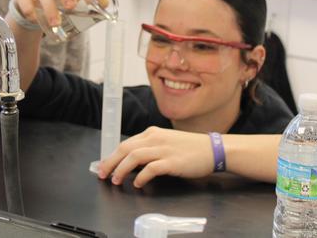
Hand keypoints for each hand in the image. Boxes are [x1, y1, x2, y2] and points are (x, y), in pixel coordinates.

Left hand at [97, 127, 213, 187]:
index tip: (104, 165)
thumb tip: (130, 162)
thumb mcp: (166, 143)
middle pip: (125, 148)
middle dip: (111, 162)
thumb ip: (150, 148)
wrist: (213, 149)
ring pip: (134, 156)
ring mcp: (164, 149)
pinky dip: (141, 176)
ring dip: (122, 169)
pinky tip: (138, 184)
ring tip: (116, 180)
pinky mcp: (172, 162)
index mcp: (152, 133)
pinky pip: (151, 168)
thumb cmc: (190, 148)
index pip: (126, 143)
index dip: (112, 155)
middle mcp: (155, 138)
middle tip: (102, 174)